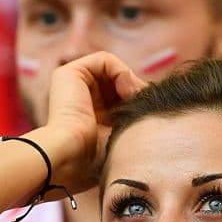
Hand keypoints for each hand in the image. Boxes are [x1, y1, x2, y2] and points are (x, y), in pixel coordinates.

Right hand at [40, 52, 146, 193]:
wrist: (70, 158)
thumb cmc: (95, 160)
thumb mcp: (120, 138)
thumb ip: (132, 121)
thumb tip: (152, 103)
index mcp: (88, 116)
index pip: (120, 99)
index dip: (138, 101)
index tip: (149, 112)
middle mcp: (78, 98)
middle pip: (118, 83)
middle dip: (137, 90)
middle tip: (147, 103)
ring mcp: (72, 84)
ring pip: (113, 72)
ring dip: (131, 81)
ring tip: (135, 99)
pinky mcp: (69, 73)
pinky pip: (105, 60)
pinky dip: (121, 71)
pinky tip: (125, 91)